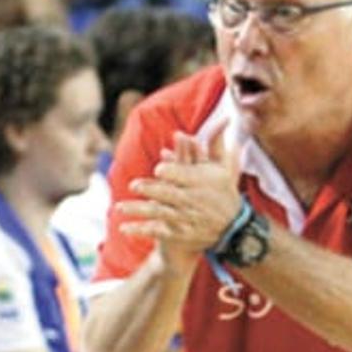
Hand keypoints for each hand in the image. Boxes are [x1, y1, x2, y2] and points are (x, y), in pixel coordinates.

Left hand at [117, 129, 242, 257]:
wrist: (232, 228)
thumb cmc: (223, 191)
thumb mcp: (223, 168)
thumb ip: (217, 144)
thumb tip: (222, 119)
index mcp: (202, 183)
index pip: (186, 176)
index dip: (173, 172)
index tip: (158, 169)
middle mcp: (193, 201)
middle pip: (170, 195)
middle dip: (152, 190)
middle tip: (134, 185)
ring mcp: (185, 219)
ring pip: (159, 213)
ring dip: (139, 210)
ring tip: (120, 206)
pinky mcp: (178, 233)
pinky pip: (156, 231)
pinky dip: (140, 230)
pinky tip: (123, 228)